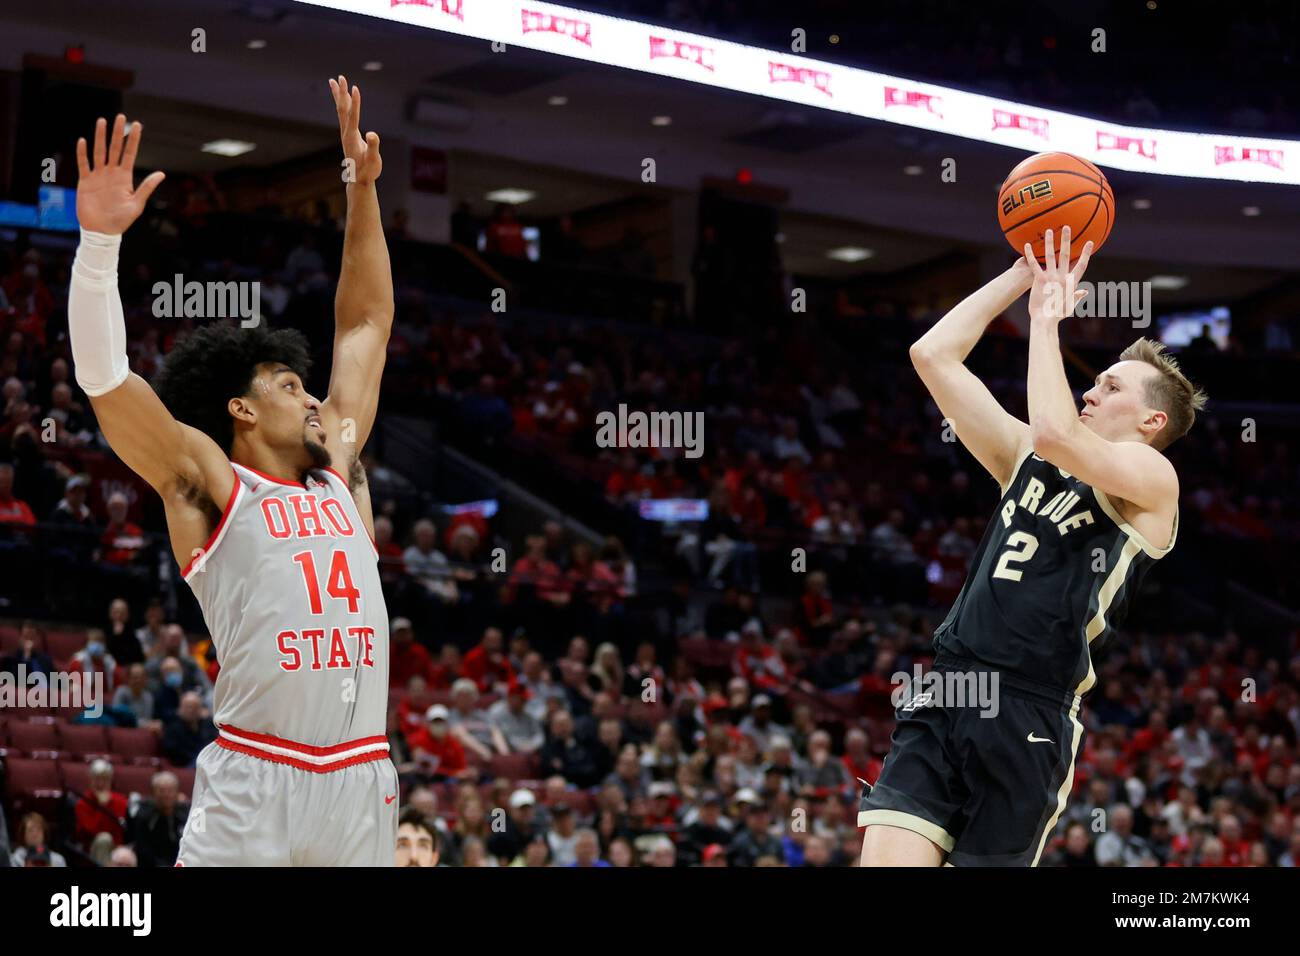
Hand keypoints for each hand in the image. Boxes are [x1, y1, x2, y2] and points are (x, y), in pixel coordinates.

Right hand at [75, 115, 165, 234]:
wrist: (102, 231)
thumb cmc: (121, 220)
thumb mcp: (137, 204)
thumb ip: (147, 187)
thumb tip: (161, 173)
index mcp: (125, 177)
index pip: (130, 154)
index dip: (133, 140)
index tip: (138, 125)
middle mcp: (112, 173)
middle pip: (115, 148)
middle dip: (118, 133)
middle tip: (121, 117)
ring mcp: (98, 176)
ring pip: (99, 152)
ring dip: (100, 137)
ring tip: (102, 121)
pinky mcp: (85, 181)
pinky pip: (84, 164)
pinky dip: (83, 153)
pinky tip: (83, 141)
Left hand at [329, 75, 381, 184]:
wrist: (359, 180)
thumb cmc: (368, 171)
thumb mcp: (373, 160)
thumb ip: (373, 147)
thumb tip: (372, 135)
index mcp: (352, 137)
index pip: (353, 116)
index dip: (355, 103)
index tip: (355, 88)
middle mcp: (346, 133)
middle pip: (343, 109)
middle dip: (342, 93)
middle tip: (340, 77)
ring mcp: (346, 133)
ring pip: (341, 110)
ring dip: (339, 95)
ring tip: (335, 81)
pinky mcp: (349, 133)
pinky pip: (345, 114)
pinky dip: (344, 103)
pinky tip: (344, 97)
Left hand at [1025, 227, 1091, 322]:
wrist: (1045, 320)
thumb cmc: (1057, 315)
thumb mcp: (1070, 305)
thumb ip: (1077, 296)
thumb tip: (1086, 291)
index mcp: (1071, 282)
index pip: (1081, 265)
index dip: (1085, 253)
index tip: (1089, 242)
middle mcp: (1062, 277)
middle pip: (1065, 255)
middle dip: (1067, 240)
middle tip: (1067, 227)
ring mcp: (1050, 277)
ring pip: (1050, 256)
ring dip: (1049, 243)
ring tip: (1048, 231)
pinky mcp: (1039, 280)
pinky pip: (1034, 265)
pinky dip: (1030, 255)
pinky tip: (1026, 245)